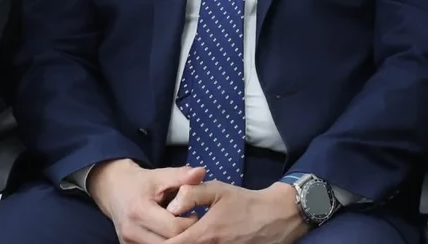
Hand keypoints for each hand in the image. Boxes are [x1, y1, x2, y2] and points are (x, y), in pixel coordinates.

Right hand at [87, 158, 203, 243]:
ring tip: (178, 227)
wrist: (114, 190)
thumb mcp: (160, 175)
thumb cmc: (141, 183)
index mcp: (139, 211)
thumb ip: (181, 175)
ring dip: (175, 241)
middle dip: (184, 234)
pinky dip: (165, 243)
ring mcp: (128, 243)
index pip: (174, 228)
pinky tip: (168, 233)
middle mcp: (131, 231)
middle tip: (189, 222)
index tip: (194, 212)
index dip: (190, 222)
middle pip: (169, 243)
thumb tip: (202, 172)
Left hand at [168, 179, 309, 243]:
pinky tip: (196, 239)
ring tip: (176, 236)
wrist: (275, 217)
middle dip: (170, 243)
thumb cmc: (245, 202)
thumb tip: (171, 205)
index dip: (158, 243)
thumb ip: (192, 193)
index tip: (152, 236)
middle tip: (162, 236)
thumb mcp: (218, 190)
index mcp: (204, 234)